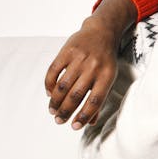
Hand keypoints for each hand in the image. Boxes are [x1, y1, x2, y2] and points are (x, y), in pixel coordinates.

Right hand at [45, 15, 118, 129]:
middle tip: (59, 120)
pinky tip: (49, 93)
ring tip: (52, 110)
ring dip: (55, 101)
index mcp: (107, 76)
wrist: (102, 32)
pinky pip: (53, 71)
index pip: (95, 100)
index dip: (84, 115)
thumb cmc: (106, 60)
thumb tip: (90, 122)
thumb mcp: (109, 77)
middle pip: (76, 95)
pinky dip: (49, 85)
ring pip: (63, 85)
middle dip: (65, 111)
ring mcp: (79, 59)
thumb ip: (100, 99)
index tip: (74, 126)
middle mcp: (93, 67)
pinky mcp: (66, 51)